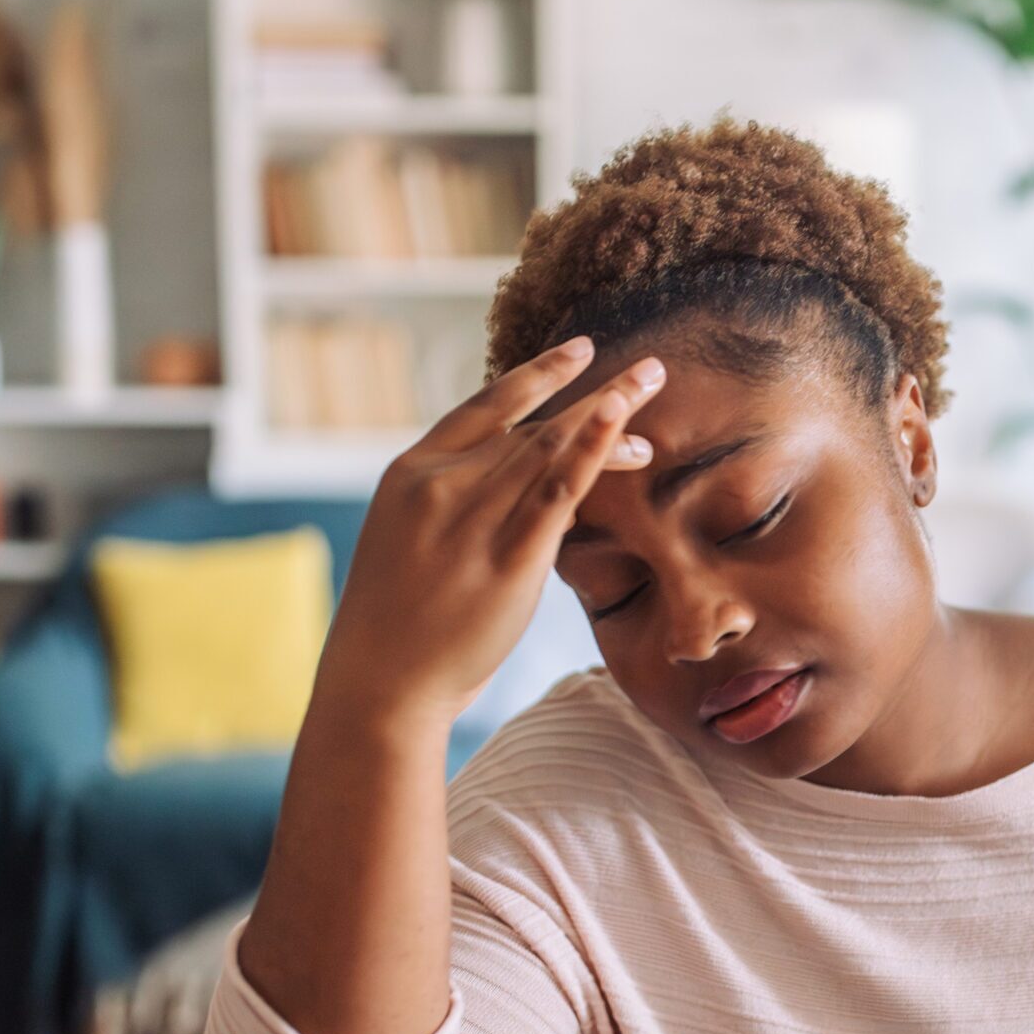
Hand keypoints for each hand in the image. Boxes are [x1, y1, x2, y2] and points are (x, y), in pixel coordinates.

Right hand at [316, 337, 662, 728]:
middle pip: (533, 425)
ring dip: (609, 411)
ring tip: (655, 382)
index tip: (582, 351)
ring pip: (552, 449)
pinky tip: (623, 425)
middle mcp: (443, 483)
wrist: (379, 682)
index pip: (484, 407)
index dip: (538, 375)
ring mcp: (474, 518)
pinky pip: (558, 492)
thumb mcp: (410, 542)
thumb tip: (531, 490)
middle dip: (597, 392)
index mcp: (411, 472)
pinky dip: (592, 452)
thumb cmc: (394, 624)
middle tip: (650, 367)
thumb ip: (459, 506)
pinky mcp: (508, 559)